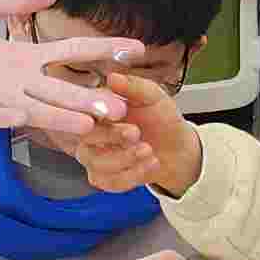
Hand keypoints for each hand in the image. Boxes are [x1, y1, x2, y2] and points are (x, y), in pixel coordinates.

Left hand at [0, 0, 144, 145]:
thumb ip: (14, 1)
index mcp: (17, 59)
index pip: (67, 54)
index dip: (100, 50)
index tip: (133, 49)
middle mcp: (12, 82)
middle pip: (62, 88)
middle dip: (94, 96)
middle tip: (126, 103)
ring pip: (40, 108)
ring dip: (67, 115)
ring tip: (97, 121)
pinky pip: (0, 115)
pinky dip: (18, 117)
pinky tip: (34, 118)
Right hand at [70, 68, 201, 200]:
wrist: (177, 148)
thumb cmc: (161, 120)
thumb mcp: (153, 96)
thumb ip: (134, 86)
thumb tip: (112, 77)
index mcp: (96, 110)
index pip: (82, 110)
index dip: (96, 113)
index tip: (119, 112)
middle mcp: (89, 134)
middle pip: (85, 138)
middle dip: (112, 136)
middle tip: (135, 132)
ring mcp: (94, 157)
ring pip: (97, 163)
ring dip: (125, 158)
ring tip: (148, 150)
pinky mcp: (103, 178)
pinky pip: (110, 182)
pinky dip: (133, 174)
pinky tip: (150, 164)